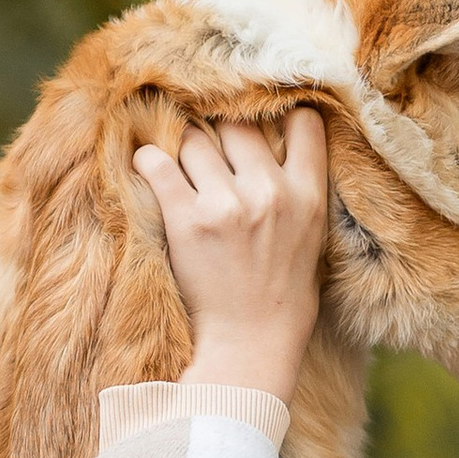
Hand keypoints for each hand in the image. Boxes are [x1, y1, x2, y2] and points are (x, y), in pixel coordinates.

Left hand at [132, 109, 328, 403]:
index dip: (280, 113)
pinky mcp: (187, 220)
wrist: (250, 343)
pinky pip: (158, 165)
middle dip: (220, 131)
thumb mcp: (311, 238)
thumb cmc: (281, 294)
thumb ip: (297, 190)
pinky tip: (147, 166)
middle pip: (238, 125)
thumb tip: (276, 146)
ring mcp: (227, 205)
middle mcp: (270, 192)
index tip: (260, 118)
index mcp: (308, 195)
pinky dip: (148, 161)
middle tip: (209, 147)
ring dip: (183, 148)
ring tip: (180, 166)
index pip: (303, 123)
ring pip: (195, 140)